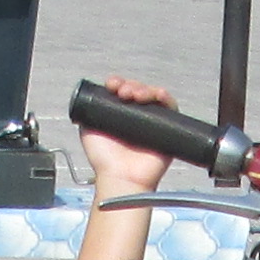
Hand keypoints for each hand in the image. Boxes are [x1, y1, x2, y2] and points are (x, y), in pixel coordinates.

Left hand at [75, 74, 176, 202]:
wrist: (121, 176)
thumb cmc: (105, 160)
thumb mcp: (88, 130)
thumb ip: (90, 113)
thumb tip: (91, 97)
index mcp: (120, 115)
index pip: (122, 90)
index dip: (118, 83)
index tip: (112, 85)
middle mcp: (137, 116)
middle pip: (138, 90)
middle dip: (130, 86)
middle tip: (123, 92)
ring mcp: (153, 122)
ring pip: (153, 95)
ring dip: (145, 89)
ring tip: (135, 95)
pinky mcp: (168, 128)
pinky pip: (171, 107)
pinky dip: (165, 97)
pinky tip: (157, 95)